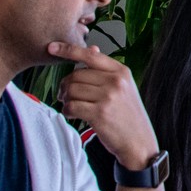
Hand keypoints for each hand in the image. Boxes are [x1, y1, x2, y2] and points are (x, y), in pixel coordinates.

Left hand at [50, 43, 159, 171]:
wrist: (139, 142)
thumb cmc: (128, 115)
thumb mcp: (124, 88)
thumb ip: (106, 70)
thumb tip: (92, 49)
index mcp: (121, 71)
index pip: (90, 55)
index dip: (67, 50)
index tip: (51, 47)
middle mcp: (115, 81)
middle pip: (76, 75)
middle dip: (66, 86)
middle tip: (66, 96)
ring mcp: (108, 97)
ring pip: (71, 90)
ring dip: (66, 100)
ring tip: (71, 106)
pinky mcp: (99, 114)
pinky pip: (71, 106)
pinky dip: (67, 111)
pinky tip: (73, 115)